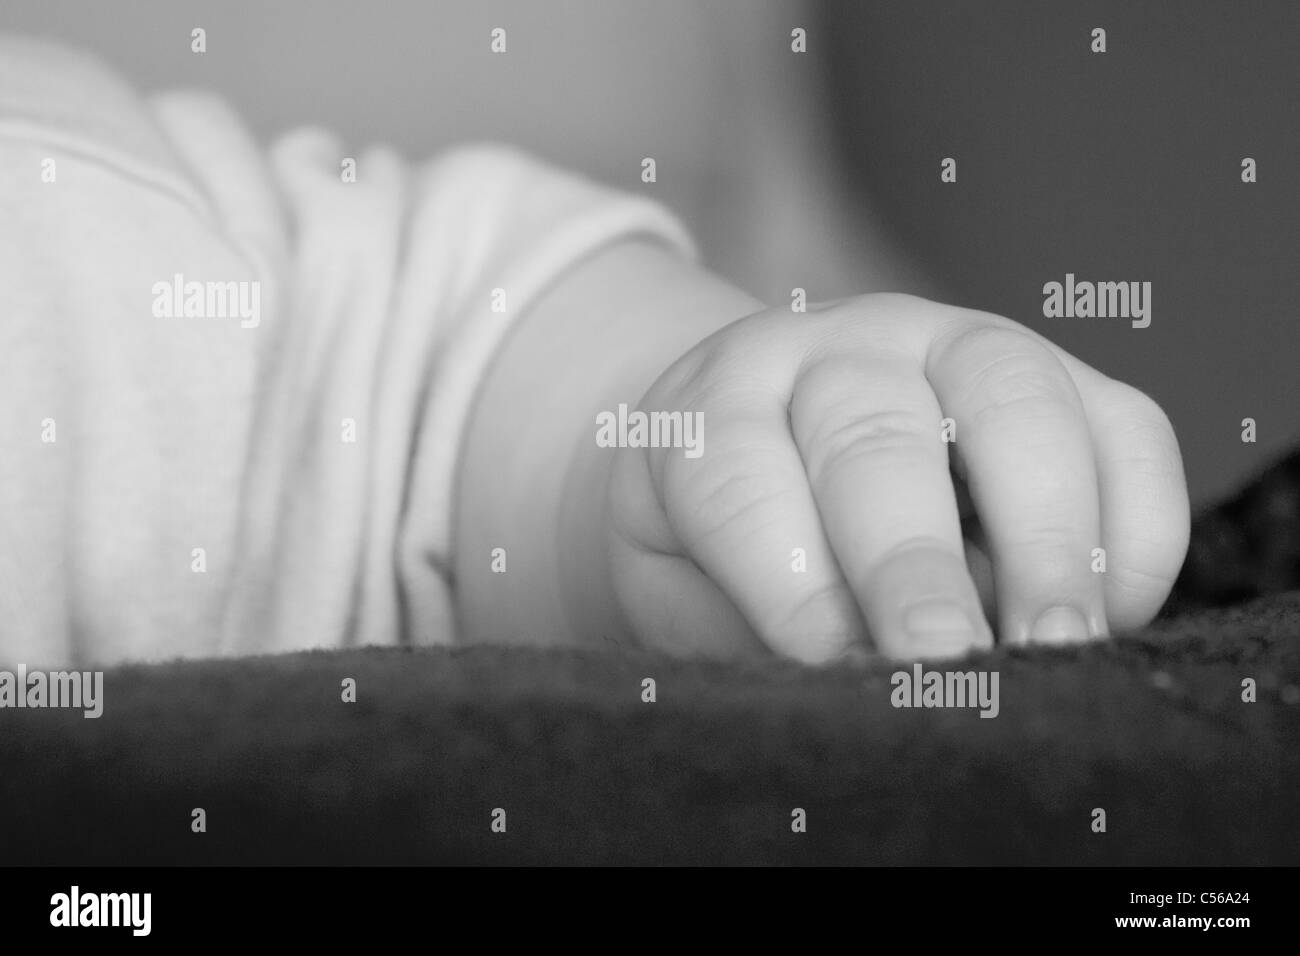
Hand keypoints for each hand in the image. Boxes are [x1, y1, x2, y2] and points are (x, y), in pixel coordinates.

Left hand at [604, 293, 1189, 662]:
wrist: (777, 449)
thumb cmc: (720, 546)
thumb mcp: (690, 587)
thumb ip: (744, 627)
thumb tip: (857, 684)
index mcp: (719, 403)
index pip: (739, 478)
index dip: (789, 581)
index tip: (833, 665)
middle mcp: (839, 354)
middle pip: (876, 434)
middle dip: (914, 561)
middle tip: (945, 660)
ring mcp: (957, 345)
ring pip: (1018, 401)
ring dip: (1048, 539)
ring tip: (1057, 649)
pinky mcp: (1066, 379)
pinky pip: (1127, 430)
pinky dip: (1135, 528)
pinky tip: (1112, 616)